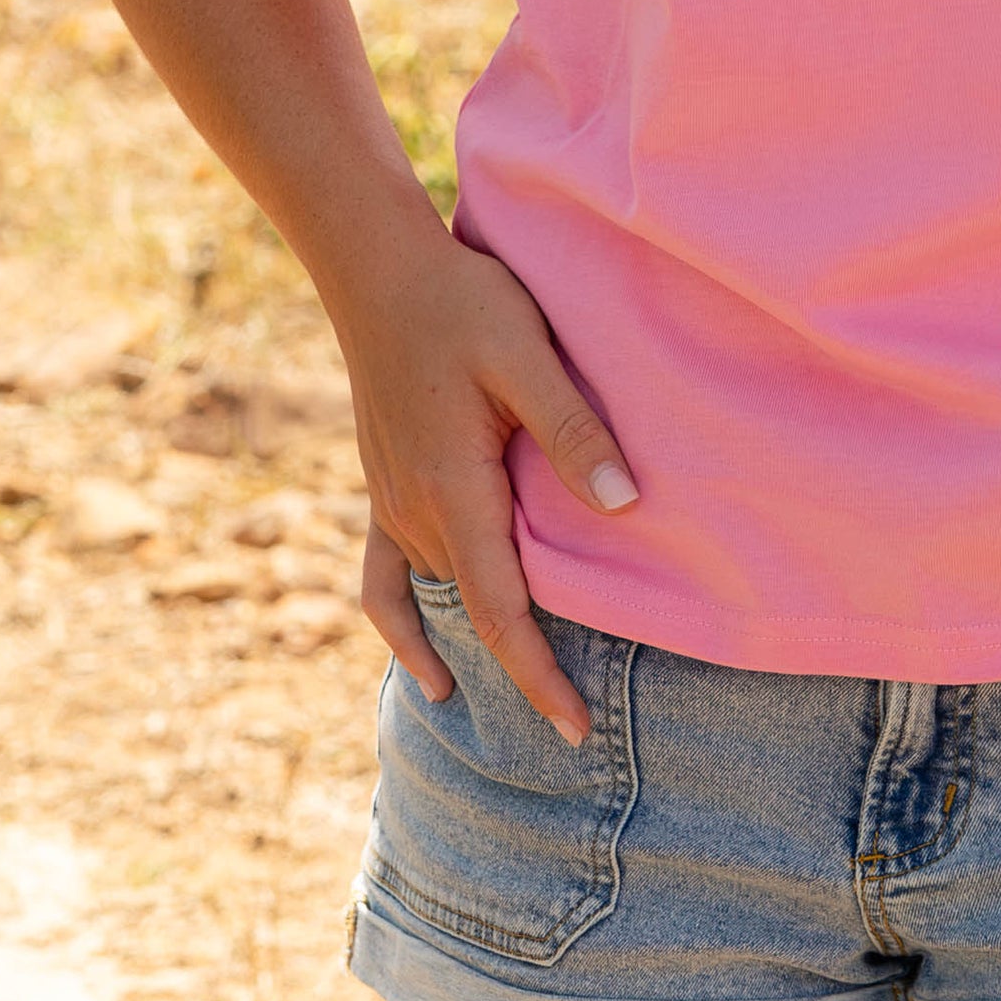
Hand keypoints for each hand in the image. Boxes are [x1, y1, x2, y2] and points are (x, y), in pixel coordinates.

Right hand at [332, 226, 635, 744]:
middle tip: (582, 728)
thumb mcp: (528, 354)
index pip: (499, 609)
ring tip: (534, 698)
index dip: (538, 674)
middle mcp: (414, 512)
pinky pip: (383, 583)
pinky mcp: (383, 490)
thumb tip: (622, 506)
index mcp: (453, 490)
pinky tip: (430, 671)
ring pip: (440, 598)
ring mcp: (391, 505)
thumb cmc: (463, 302)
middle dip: (525, 669)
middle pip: (474, 612)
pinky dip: (404, 630)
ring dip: (482, 648)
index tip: (576, 729)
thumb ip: (572, 431)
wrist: (379, 271)